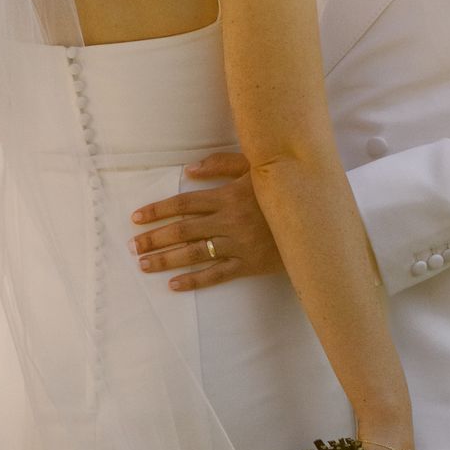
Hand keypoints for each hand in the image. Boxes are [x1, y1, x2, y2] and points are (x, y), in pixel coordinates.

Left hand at [129, 152, 278, 289]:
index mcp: (228, 196)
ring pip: (195, 254)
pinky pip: (218, 275)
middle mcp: (230, 221)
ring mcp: (239, 245)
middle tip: (132, 246)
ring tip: (144, 265)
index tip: (136, 218)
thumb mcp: (255, 167)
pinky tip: (173, 285)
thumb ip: (221, 165)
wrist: (317, 218)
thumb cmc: (282, 188)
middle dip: (155, 238)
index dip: (158, 211)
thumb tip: (189, 170)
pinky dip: (195, 280)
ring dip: (166, 260)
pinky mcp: (250, 264)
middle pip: (183, 230)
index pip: (184, 204)